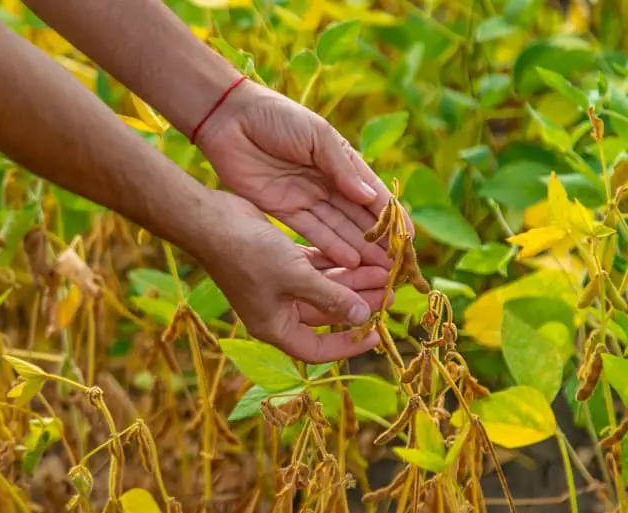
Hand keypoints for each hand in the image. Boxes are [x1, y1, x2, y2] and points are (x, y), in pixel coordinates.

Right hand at [195, 191, 386, 362]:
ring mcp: (278, 286)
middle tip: (391, 292)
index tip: (377, 333)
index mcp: (275, 327)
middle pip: (326, 314)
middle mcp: (277, 310)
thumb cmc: (250, 255)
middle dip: (358, 303)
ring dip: (352, 281)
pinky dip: (334, 264)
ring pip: (324, 288)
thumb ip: (331, 298)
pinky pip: (314, 269)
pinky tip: (359, 256)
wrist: (212, 222)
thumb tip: (362, 316)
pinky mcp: (280, 261)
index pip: (317, 350)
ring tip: (383, 271)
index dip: (349, 345)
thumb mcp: (296, 277)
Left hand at [196, 81, 412, 269]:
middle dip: (378, 240)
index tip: (409, 238)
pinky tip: (349, 260)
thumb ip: (341, 168)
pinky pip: (311, 231)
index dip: (391, 215)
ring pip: (337, 228)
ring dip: (358, 248)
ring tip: (378, 269)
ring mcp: (305, 197)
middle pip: (357, 216)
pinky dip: (329, 246)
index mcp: (340, 159)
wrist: (229, 119)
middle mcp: (326, 182)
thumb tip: (369, 198)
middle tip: (397, 263)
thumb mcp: (316, 136)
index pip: (372, 192)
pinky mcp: (282, 209)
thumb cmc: (276, 116)